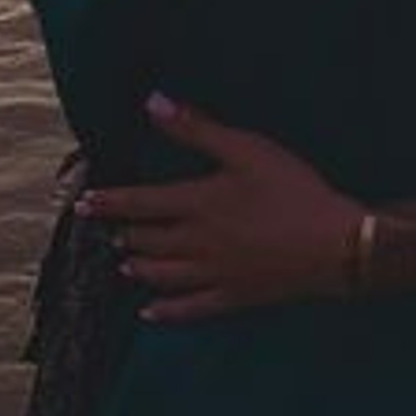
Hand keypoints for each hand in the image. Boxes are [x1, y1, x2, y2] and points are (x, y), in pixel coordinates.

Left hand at [75, 94, 364, 324]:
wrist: (331, 246)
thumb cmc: (291, 189)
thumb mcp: (246, 149)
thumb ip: (198, 129)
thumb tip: (152, 103)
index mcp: (197, 204)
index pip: (141, 203)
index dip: (110, 202)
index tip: (84, 203)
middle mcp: (196, 243)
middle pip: (148, 241)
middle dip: (124, 233)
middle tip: (106, 231)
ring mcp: (213, 275)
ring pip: (163, 275)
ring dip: (139, 267)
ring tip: (123, 263)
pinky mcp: (233, 298)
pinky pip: (189, 309)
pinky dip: (165, 311)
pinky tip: (150, 312)